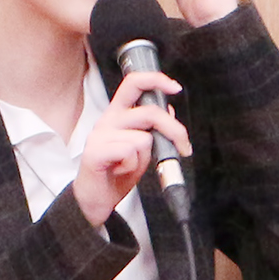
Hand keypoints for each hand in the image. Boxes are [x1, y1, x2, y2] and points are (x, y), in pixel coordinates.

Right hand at [74, 70, 190, 226]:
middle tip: (183, 146)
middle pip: (150, 112)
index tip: (175, 88)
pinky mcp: (95, 152)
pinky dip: (132, 166)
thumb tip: (169, 111)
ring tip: (129, 166)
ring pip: (143, 138)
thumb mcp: (142, 149)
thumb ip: (152, 129)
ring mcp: (100, 135)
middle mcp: (108, 120)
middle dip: (174, 130)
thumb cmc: (116, 174)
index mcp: (117, 114)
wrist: (95, 200)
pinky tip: (120, 170)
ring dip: (144, 157)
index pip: (134, 84)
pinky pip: (129, 152)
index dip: (156, 80)